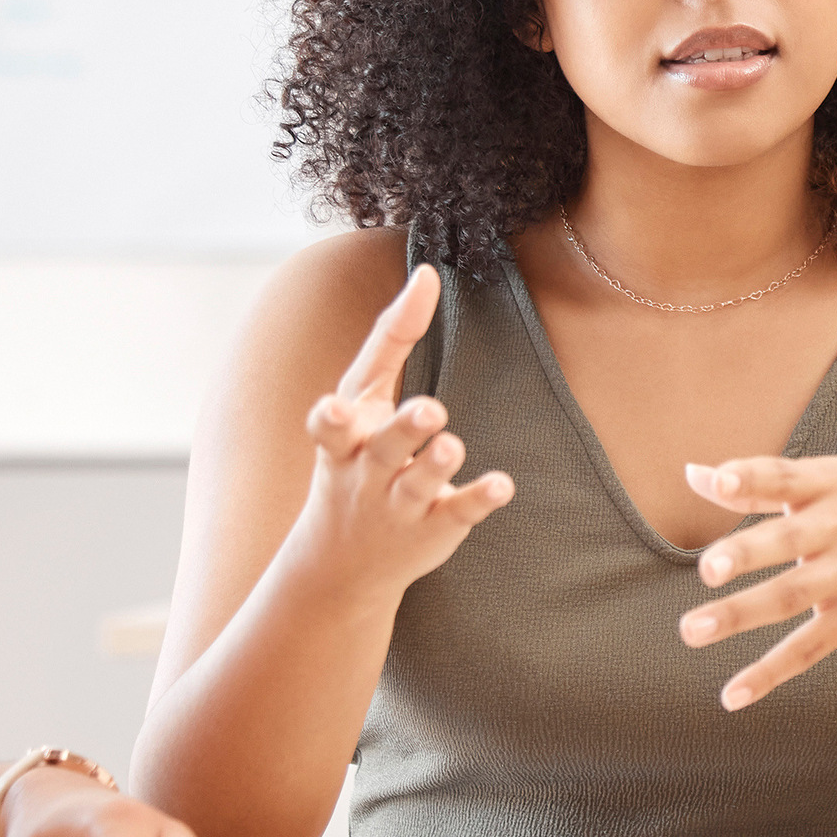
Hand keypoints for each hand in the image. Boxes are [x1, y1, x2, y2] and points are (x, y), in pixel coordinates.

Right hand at [286, 265, 512, 596]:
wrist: (340, 564)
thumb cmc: (357, 459)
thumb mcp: (361, 403)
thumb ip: (392, 339)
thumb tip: (427, 272)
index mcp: (342, 439)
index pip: (333, 422)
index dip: (340, 402)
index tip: (349, 385)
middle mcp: (366, 471)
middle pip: (384, 449)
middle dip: (403, 431)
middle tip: (430, 410)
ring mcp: (398, 504)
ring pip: (417, 483)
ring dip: (435, 464)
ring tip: (451, 444)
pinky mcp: (432, 527)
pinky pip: (457, 512)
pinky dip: (478, 498)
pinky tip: (503, 486)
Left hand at [674, 454, 836, 711]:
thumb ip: (766, 481)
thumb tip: (693, 474)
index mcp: (833, 483)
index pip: (783, 476)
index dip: (749, 478)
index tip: (715, 481)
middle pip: (786, 540)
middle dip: (747, 553)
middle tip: (709, 568)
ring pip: (790, 596)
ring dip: (740, 614)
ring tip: (693, 631)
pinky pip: (810, 646)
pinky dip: (771, 671)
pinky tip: (733, 694)